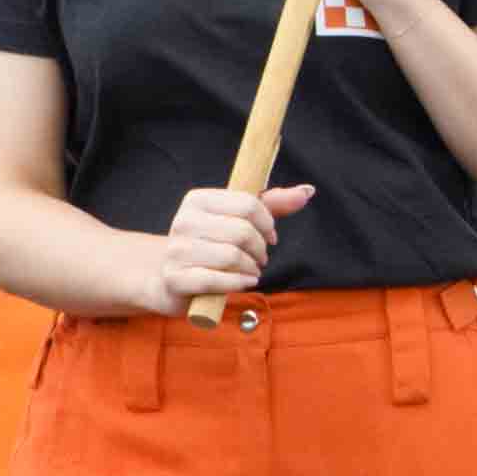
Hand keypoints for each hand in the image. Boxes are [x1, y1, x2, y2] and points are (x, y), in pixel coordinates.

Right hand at [144, 183, 308, 313]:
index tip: (270, 235)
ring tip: (251, 271)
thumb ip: (272, 204)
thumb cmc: (210, 246)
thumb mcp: (238, 220)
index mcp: (197, 199)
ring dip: (251, 268)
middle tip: (260, 258)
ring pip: (232, 256)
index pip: (247, 204)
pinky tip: (244, 283)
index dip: (267, 222)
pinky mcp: (175, 278)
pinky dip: (238, 283)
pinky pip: (216, 280)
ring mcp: (176, 250)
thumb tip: (307, 191)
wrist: (169, 277)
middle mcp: (183, 221)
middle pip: (242, 231)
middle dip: (260, 249)